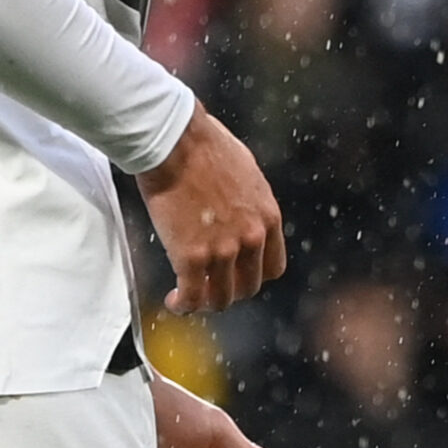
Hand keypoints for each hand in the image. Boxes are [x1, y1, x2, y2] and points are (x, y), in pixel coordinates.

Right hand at [137, 103, 285, 313]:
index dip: (253, 276)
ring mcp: (222, 250)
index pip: (273, 268)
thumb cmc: (204, 146)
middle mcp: (251, 238)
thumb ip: (249, 202)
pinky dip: (183, 304)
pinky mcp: (191, 256)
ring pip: (220, 298)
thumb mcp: (246, 172)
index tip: (236, 274)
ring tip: (189, 296)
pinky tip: (175, 300)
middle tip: (209, 286)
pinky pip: (191, 296)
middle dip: (228, 290)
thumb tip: (240, 211)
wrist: (175, 142)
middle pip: (248, 287)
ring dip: (204, 301)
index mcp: (268, 217)